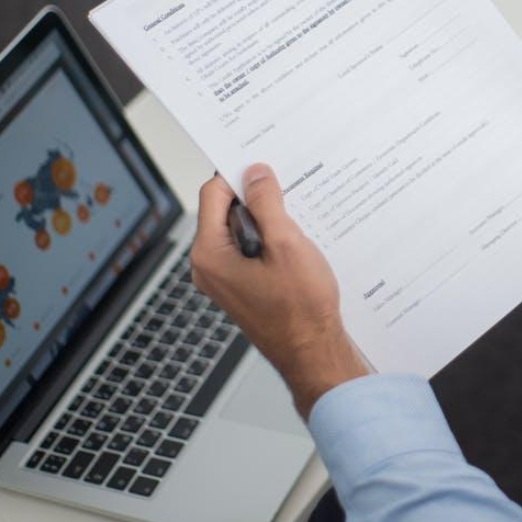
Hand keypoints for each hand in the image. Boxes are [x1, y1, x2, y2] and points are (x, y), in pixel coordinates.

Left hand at [190, 164, 367, 418]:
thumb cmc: (300, 310)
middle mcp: (209, 265)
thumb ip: (267, 203)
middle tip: (291, 196)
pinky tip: (297, 247)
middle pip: (226, 210)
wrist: (313, 352)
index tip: (268, 168)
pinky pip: (251, 249)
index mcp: (210, 253)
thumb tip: (255, 173)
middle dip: (259, 199)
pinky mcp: (241, 286)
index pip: (214, 193)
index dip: (241, 176)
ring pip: (242, 230)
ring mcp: (224, 278)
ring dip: (269, 221)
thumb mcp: (286, 245)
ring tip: (298, 228)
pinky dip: (272, 241)